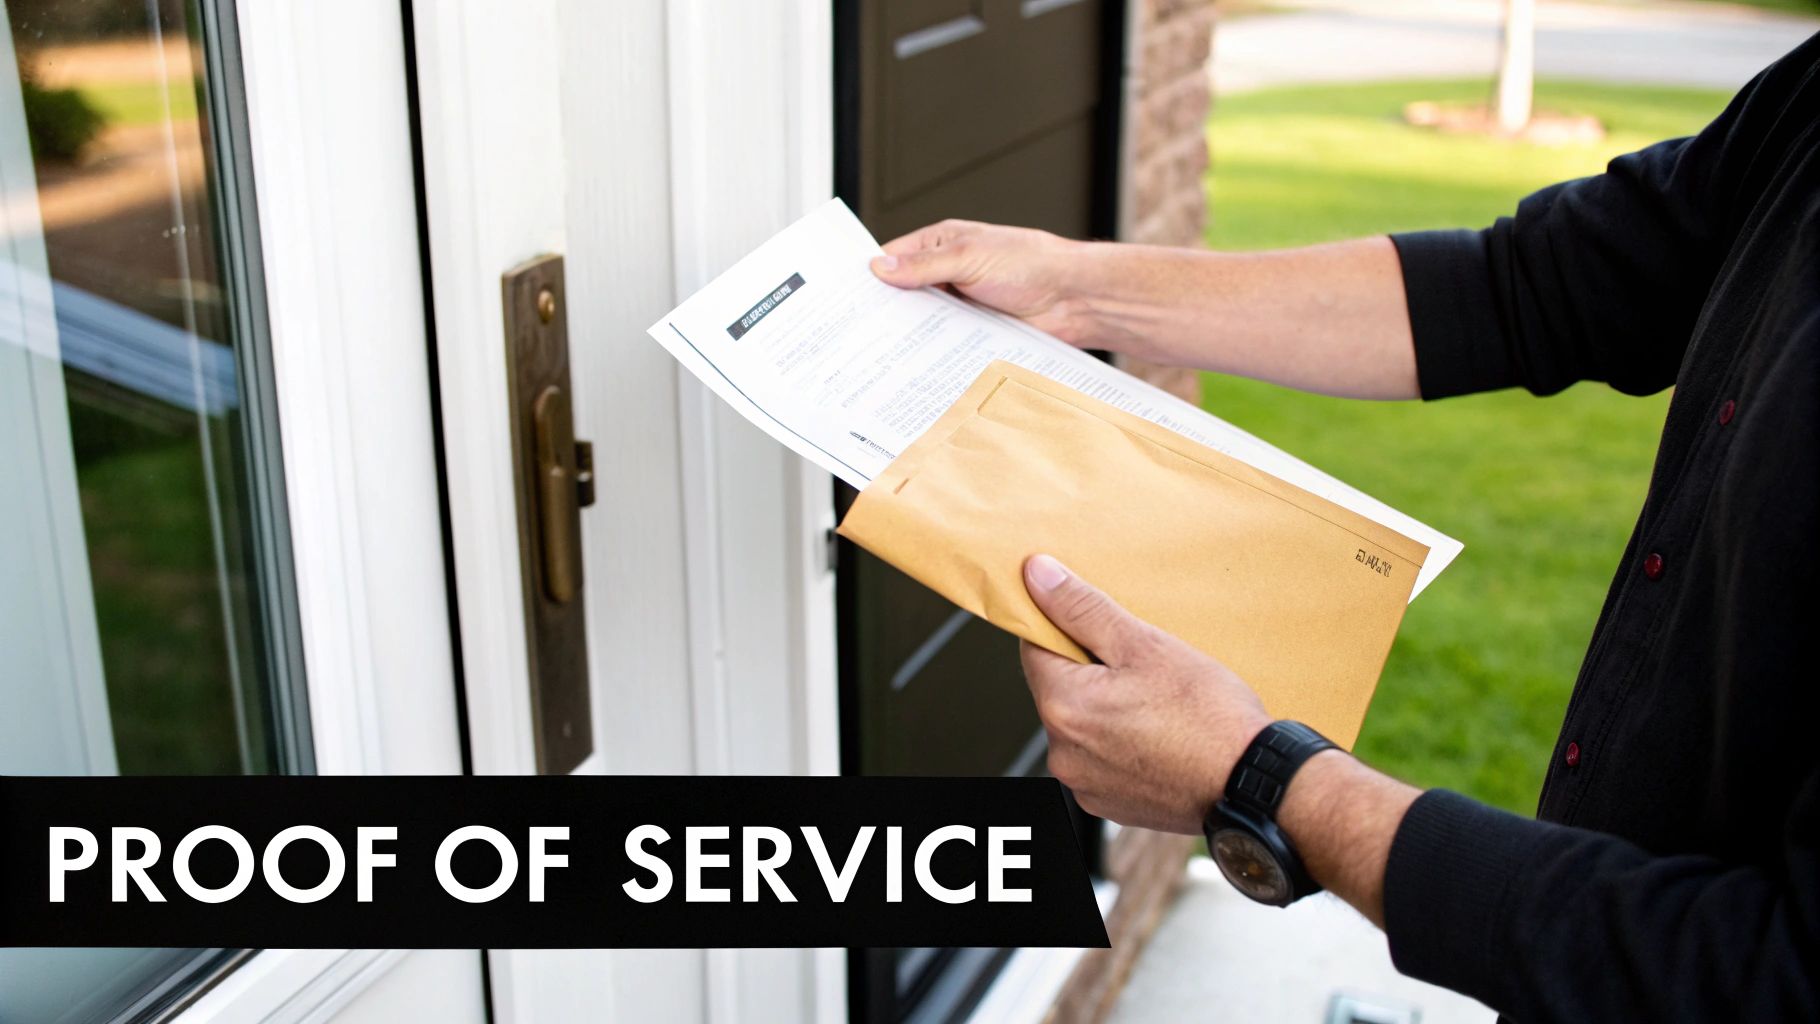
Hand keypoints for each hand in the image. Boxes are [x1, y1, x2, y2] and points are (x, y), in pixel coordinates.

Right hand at [870, 220, 1100, 346]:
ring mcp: (958, 306)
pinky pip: (943, 344)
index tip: (844, 297)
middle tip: (855, 333)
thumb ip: (924, 265)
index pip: (892, 258)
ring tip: (879, 355)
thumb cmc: (1030, 262)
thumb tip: (880, 267)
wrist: (1073, 298)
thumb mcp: (970, 256)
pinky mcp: (972, 333)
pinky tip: (915, 365)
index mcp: (940, 246)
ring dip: (907, 336)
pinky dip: (930, 353)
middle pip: (902, 295)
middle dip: (882, 312)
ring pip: (920, 323)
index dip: (868, 276)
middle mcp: (946, 275)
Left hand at [1018, 554, 1273, 833]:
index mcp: (1063, 707)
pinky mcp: (1108, 803)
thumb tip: (1038, 576)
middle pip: (1058, 688)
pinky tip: (1158, 734)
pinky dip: (1120, 742)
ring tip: (1156, 703)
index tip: (1095, 624)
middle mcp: (1063, 752)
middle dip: (1090, 669)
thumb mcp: (1144, 645)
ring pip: (1081, 723)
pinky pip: (1101, 758)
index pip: (1034, 647)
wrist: (1253, 784)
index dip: (1064, 627)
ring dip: (1106, 707)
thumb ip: (1082, 609)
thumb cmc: (1208, 718)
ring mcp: (1084, 783)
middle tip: (1141, 665)